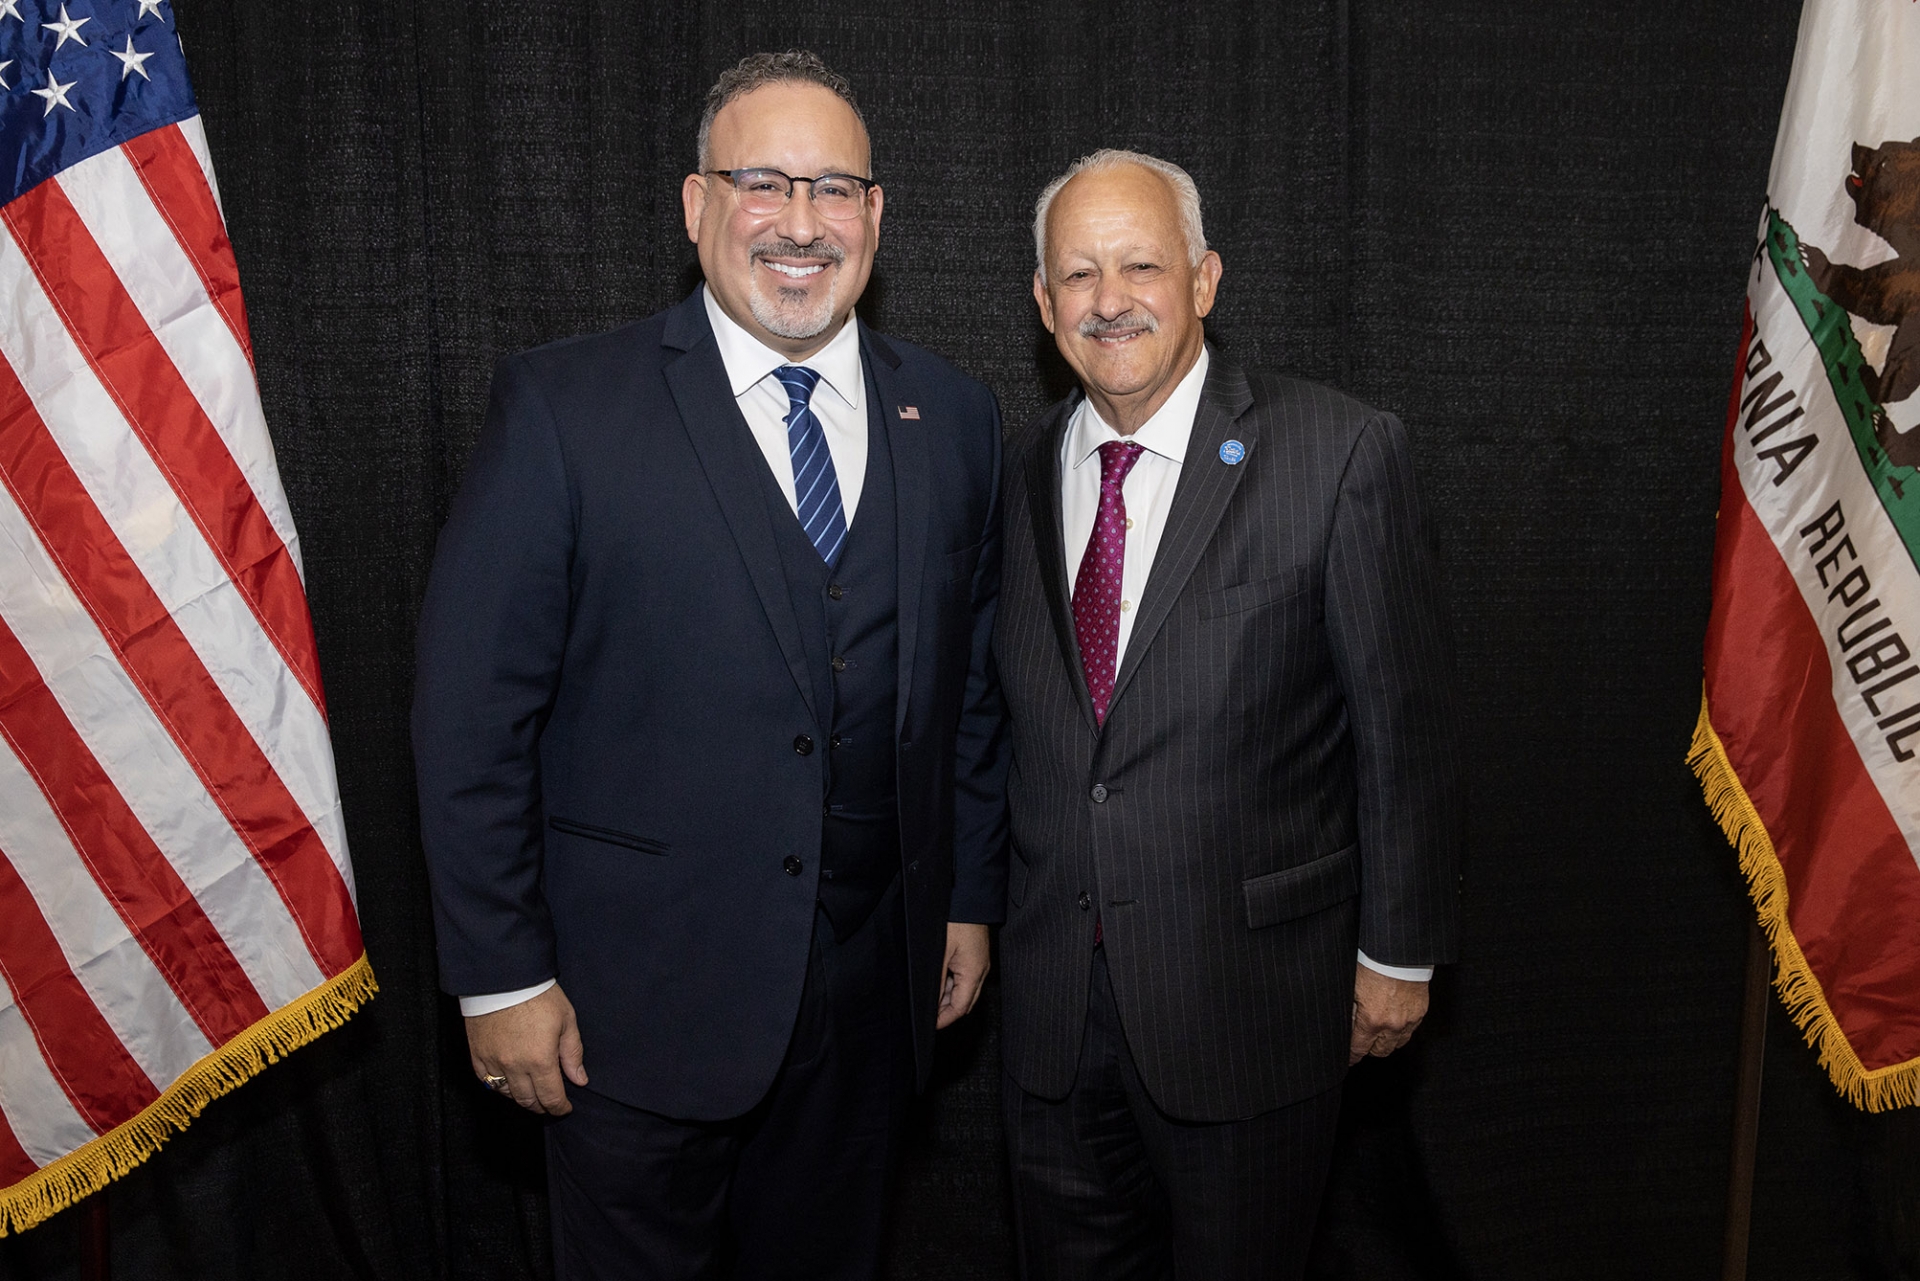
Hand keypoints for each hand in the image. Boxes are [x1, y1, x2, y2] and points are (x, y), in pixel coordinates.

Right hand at [466, 983, 587, 1114]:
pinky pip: (486, 1082)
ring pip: (507, 1095)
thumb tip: (580, 1080)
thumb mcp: (566, 1020)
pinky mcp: (477, 1055)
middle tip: (550, 1105)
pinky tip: (509, 1085)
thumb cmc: (538, 995)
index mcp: (540, 1060)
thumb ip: (572, 1053)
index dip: (559, 1107)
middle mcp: (515, 1067)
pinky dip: (499, 1088)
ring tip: (531, 1095)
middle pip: (528, 1100)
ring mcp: (493, 1062)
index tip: (565, 1108)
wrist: (504, 978)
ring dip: (521, 1099)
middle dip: (541, 1107)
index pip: (551, 1097)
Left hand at [937, 922, 990, 1028]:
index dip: (945, 1019)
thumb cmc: (956, 920)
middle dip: (947, 1012)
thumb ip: (936, 981)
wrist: (969, 897)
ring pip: (965, 991)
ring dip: (949, 998)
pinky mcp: (976, 956)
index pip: (961, 1008)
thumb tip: (931, 1004)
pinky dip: (952, 985)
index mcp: (974, 973)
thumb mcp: (940, 953)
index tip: (930, 1024)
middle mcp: (981, 971)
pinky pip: (966, 978)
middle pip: (966, 1002)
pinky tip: (939, 982)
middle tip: (928, 1015)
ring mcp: (980, 963)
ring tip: (930, 998)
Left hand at [1349, 964, 1428, 1065]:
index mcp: (1372, 1020)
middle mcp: (1392, 1025)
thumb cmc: (1374, 964)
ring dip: (1387, 1041)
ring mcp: (1409, 1021)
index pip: (1359, 1048)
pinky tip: (1394, 1021)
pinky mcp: (1420, 1013)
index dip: (1352, 1056)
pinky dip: (1401, 1030)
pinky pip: (1410, 1031)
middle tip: (1363, 1042)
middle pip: (1380, 1051)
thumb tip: (1348, 1025)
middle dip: (1369, 1049)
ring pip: (1397, 1044)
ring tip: (1379, 1033)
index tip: (1349, 1059)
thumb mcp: (1353, 988)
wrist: (1399, 953)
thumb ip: (1351, 1011)